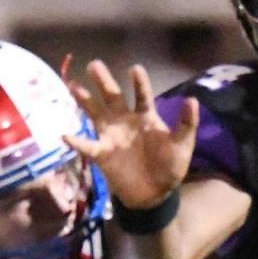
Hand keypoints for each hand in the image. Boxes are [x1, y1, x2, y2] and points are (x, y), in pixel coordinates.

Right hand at [63, 59, 199, 207]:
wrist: (155, 194)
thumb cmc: (169, 167)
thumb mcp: (182, 146)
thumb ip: (186, 124)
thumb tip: (192, 100)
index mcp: (146, 118)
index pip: (142, 96)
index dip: (139, 83)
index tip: (135, 69)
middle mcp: (125, 121)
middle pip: (113, 97)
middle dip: (104, 82)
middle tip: (94, 64)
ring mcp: (111, 136)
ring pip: (95, 114)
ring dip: (85, 101)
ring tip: (73, 85)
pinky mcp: (102, 154)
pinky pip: (86, 146)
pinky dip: (76, 142)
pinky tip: (65, 135)